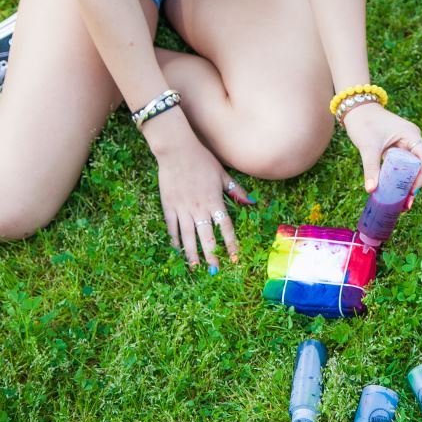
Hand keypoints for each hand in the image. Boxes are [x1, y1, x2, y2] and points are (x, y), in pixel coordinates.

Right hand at [147, 114, 254, 271]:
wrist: (177, 150)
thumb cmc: (202, 160)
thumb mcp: (223, 175)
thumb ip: (236, 191)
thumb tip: (252, 202)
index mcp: (214, 201)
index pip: (225, 227)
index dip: (230, 244)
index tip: (234, 258)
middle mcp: (199, 208)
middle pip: (206, 237)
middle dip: (211, 255)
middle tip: (215, 270)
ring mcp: (182, 208)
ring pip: (188, 236)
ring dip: (192, 253)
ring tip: (195, 267)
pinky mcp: (169, 206)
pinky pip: (172, 227)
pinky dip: (175, 240)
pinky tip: (178, 250)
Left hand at [342, 103, 421, 200]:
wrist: (354, 108)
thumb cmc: (364, 122)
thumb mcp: (368, 146)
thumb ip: (371, 168)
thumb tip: (371, 190)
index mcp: (412, 135)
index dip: (421, 177)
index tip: (412, 192)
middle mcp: (412, 139)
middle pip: (419, 165)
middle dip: (414, 185)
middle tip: (407, 203)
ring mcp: (404, 143)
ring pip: (410, 167)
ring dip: (407, 183)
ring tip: (402, 202)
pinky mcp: (395, 147)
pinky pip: (401, 165)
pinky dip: (399, 177)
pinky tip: (394, 191)